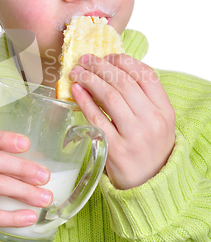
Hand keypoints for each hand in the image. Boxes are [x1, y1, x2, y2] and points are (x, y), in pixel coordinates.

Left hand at [69, 54, 175, 189]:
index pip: (146, 75)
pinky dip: (84, 100)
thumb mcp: (158, 122)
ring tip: (77, 72)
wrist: (150, 185)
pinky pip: (96, 118)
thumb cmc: (149, 148)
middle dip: (101, 66)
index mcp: (165, 111)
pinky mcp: (114, 149)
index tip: (109, 56)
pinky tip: (76, 90)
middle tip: (86, 59)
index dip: (124, 61)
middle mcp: (152, 122)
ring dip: (90, 79)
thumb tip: (113, 70)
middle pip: (124, 83)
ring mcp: (134, 136)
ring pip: (109, 96)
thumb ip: (143, 98)